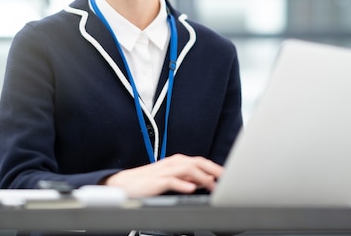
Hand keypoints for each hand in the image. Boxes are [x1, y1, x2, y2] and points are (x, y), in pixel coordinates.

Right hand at [103, 154, 222, 197]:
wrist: (123, 184)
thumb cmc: (146, 182)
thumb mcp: (170, 178)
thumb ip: (186, 178)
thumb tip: (205, 180)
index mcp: (176, 162)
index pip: (200, 161)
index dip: (215, 168)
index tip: (227, 176)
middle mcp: (172, 164)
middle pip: (197, 162)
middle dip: (213, 170)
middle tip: (226, 179)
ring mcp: (163, 171)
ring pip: (186, 169)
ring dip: (201, 177)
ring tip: (212, 186)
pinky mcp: (154, 181)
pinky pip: (170, 181)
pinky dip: (182, 184)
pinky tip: (190, 189)